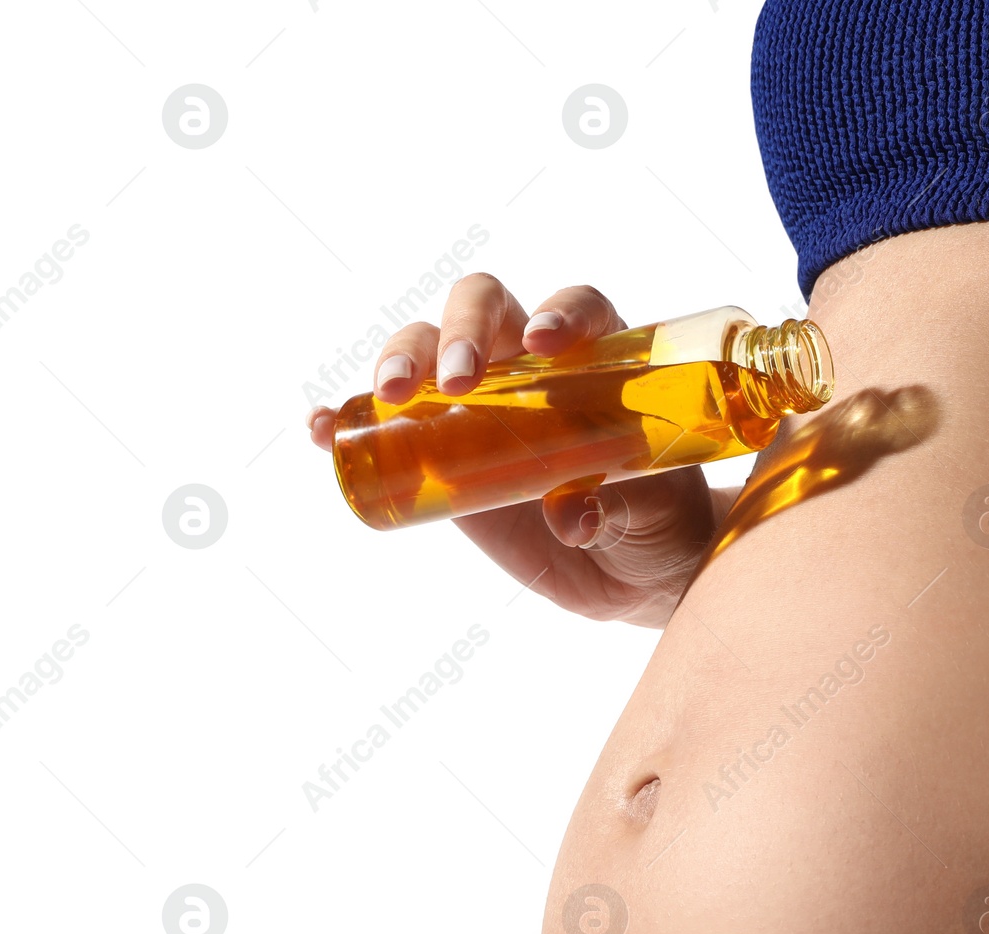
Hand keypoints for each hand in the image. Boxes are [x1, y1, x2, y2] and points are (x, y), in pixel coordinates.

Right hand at [306, 279, 737, 626]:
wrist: (637, 570)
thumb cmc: (663, 521)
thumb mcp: (655, 511)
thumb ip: (620, 504)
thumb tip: (572, 516)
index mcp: (599, 358)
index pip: (575, 308)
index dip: (560, 313)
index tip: (546, 343)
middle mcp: (534, 365)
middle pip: (484, 310)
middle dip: (462, 330)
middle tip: (458, 380)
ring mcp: (480, 404)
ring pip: (426, 350)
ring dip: (402, 359)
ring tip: (391, 396)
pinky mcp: (442, 450)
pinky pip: (387, 423)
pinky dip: (350, 416)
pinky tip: (326, 427)